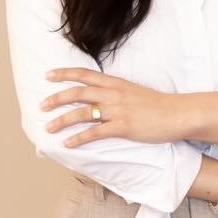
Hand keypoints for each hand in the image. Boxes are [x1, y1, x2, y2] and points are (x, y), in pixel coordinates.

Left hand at [40, 67, 178, 146]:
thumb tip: (99, 96)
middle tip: (41, 105)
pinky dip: (78, 138)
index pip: (85, 74)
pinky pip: (95, 133)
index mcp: (115, 83)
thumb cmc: (156, 104)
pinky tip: (67, 143)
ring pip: (82, 113)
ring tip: (48, 127)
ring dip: (62, 120)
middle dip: (57, 98)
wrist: (176, 113)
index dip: (65, 74)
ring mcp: (117, 110)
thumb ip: (115, 92)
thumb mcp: (133, 91)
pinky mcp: (122, 127)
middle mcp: (113, 93)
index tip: (49, 75)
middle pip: (78, 92)